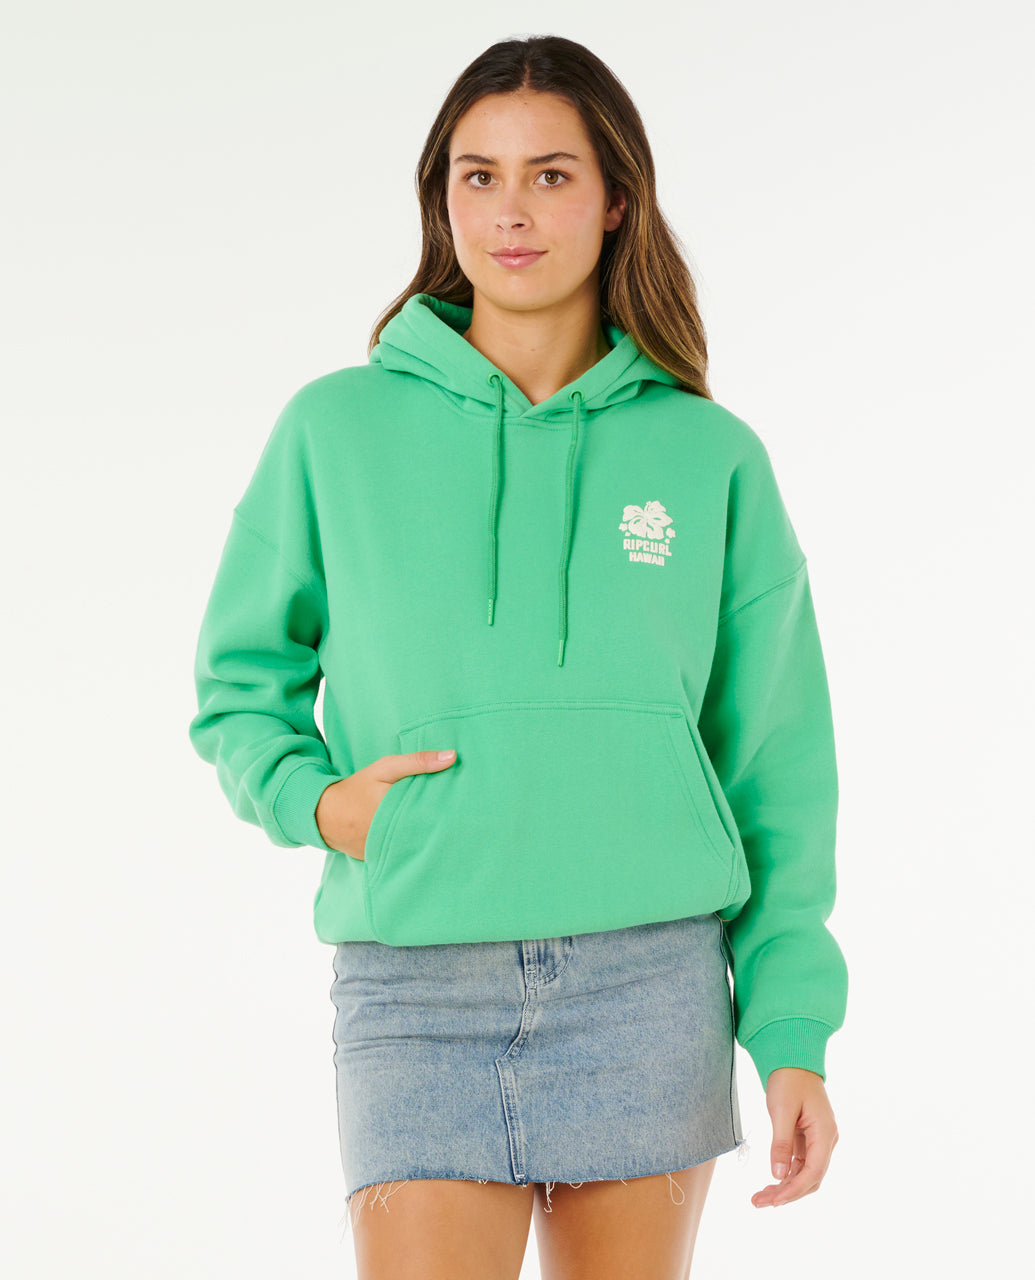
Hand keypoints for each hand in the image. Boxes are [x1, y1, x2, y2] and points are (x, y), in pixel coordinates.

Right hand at [315, 749, 456, 859]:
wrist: (326, 815)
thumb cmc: (359, 787)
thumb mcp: (386, 768)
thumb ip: (417, 762)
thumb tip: (452, 757)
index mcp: (395, 808)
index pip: (432, 812)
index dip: (450, 810)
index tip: (467, 805)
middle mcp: (392, 833)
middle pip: (428, 831)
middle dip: (444, 826)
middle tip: (466, 820)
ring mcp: (386, 850)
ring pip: (419, 845)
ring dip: (431, 839)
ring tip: (453, 834)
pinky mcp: (382, 860)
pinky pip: (405, 855)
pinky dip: (415, 848)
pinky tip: (429, 844)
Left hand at [751, 1067, 838, 1207]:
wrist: (793, 1058)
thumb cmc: (788, 1079)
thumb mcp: (781, 1109)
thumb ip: (781, 1143)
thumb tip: (778, 1175)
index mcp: (825, 1133)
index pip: (813, 1172)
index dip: (793, 1189)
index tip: (773, 1201)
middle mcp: (826, 1140)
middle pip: (810, 1178)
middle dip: (786, 1193)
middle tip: (758, 1202)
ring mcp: (819, 1140)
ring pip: (805, 1174)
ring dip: (784, 1187)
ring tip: (759, 1197)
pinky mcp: (808, 1139)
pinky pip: (800, 1164)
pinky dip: (786, 1174)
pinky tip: (770, 1182)